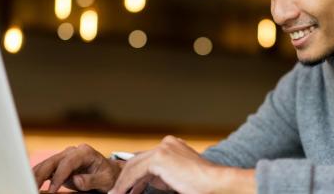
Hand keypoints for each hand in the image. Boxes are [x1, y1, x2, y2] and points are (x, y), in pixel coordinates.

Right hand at [32, 144, 121, 192]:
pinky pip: (46, 169)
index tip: (53, 189)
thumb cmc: (108, 175)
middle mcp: (72, 152)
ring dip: (36, 175)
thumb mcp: (105, 179)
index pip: (67, 163)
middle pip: (52, 161)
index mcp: (84, 152)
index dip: (58, 176)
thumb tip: (76, 180)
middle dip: (41, 174)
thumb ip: (91, 180)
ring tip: (28, 185)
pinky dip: (38, 176)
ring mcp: (65, 157)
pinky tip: (30, 182)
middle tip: (32, 186)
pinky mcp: (60, 165)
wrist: (109, 172)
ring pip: (46, 164)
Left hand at [109, 135, 254, 193]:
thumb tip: (145, 182)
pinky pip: (136, 172)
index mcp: (172, 146)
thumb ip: (161, 175)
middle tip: (118, 192)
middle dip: (127, 178)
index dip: (135, 175)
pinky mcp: (160, 158)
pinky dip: (126, 184)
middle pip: (138, 160)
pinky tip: (121, 193)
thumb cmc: (201, 185)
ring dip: (123, 182)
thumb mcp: (176, 177)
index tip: (128, 188)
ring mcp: (163, 148)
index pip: (146, 158)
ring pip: (134, 165)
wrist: (215, 184)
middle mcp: (167, 143)